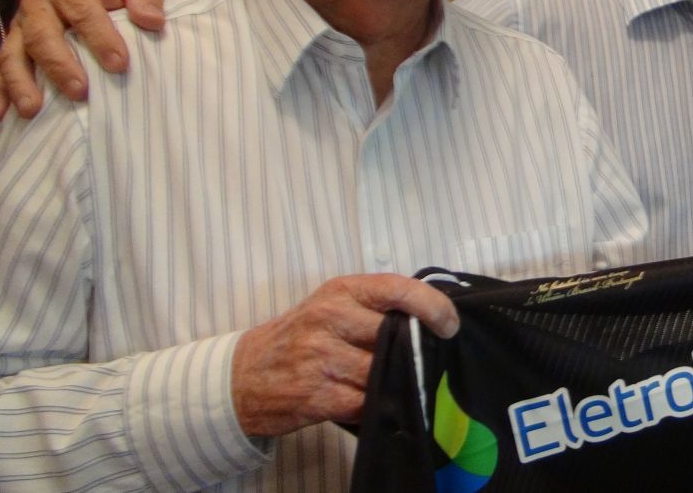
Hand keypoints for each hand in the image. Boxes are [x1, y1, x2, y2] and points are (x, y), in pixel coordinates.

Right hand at [0, 0, 163, 120]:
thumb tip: (152, 21)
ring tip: (33, 110)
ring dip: (21, 83)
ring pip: (13, 55)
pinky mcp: (12, 49)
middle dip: (59, 65)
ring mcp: (20, 28)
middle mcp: (37, 5)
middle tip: (79, 92)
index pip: (82, 11)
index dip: (100, 37)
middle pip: (41, 35)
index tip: (119, 64)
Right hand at [230, 274, 458, 437]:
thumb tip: (430, 319)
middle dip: (411, 351)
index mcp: (340, 291)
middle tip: (421, 358)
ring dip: (391, 381)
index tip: (450, 324)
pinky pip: (365, 402)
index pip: (398, 289)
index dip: (433, 305)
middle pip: (394, 336)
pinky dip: (373, 404)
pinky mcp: (316, 396)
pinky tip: (365, 399)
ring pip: (383, 372)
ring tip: (384, 380)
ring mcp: (321, 358)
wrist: (242, 376)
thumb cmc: (297, 337)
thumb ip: (374, 306)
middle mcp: (329, 320)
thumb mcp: (330, 304)